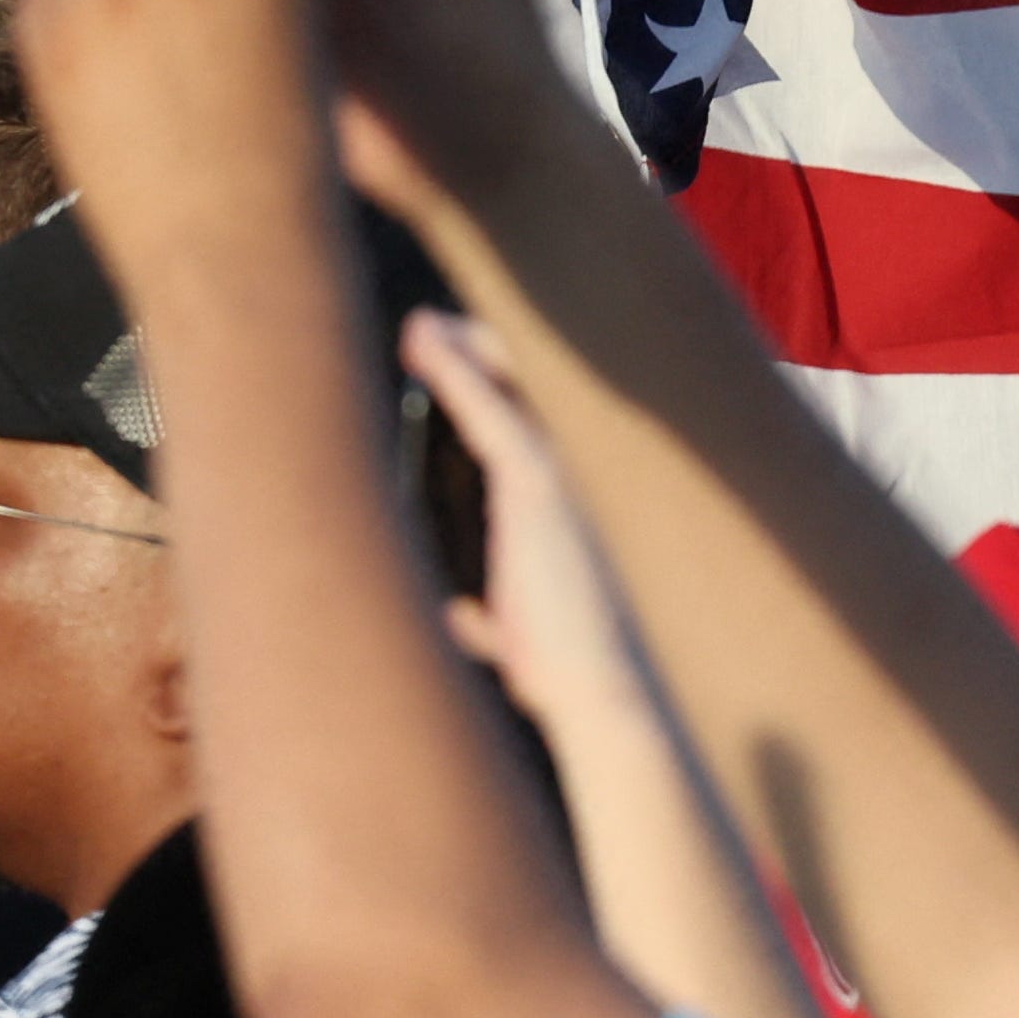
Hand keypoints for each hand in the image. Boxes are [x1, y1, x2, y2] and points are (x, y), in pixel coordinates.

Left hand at [400, 311, 650, 722]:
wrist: (598, 687)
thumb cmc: (566, 670)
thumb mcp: (519, 632)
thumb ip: (490, 612)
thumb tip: (460, 612)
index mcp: (568, 501)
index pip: (535, 421)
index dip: (498, 385)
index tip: (456, 361)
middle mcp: (573, 472)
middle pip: (531, 385)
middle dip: (484, 351)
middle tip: (433, 334)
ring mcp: (559, 470)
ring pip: (510, 381)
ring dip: (463, 349)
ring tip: (420, 330)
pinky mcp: (533, 482)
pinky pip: (485, 409)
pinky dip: (452, 371)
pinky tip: (422, 344)